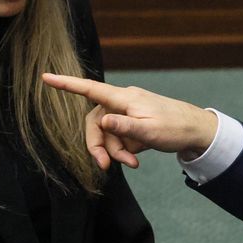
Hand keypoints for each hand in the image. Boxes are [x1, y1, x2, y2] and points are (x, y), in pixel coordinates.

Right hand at [41, 73, 218, 169]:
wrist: (196, 131)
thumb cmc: (174, 127)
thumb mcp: (149, 131)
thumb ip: (124, 126)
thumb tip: (102, 122)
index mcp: (123, 98)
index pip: (90, 89)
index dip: (67, 84)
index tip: (46, 77)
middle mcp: (121, 103)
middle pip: (94, 122)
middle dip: (97, 145)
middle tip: (104, 165)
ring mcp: (126, 114)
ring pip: (106, 134)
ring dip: (114, 152)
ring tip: (132, 164)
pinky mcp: (131, 125)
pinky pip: (117, 139)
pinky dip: (122, 151)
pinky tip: (134, 161)